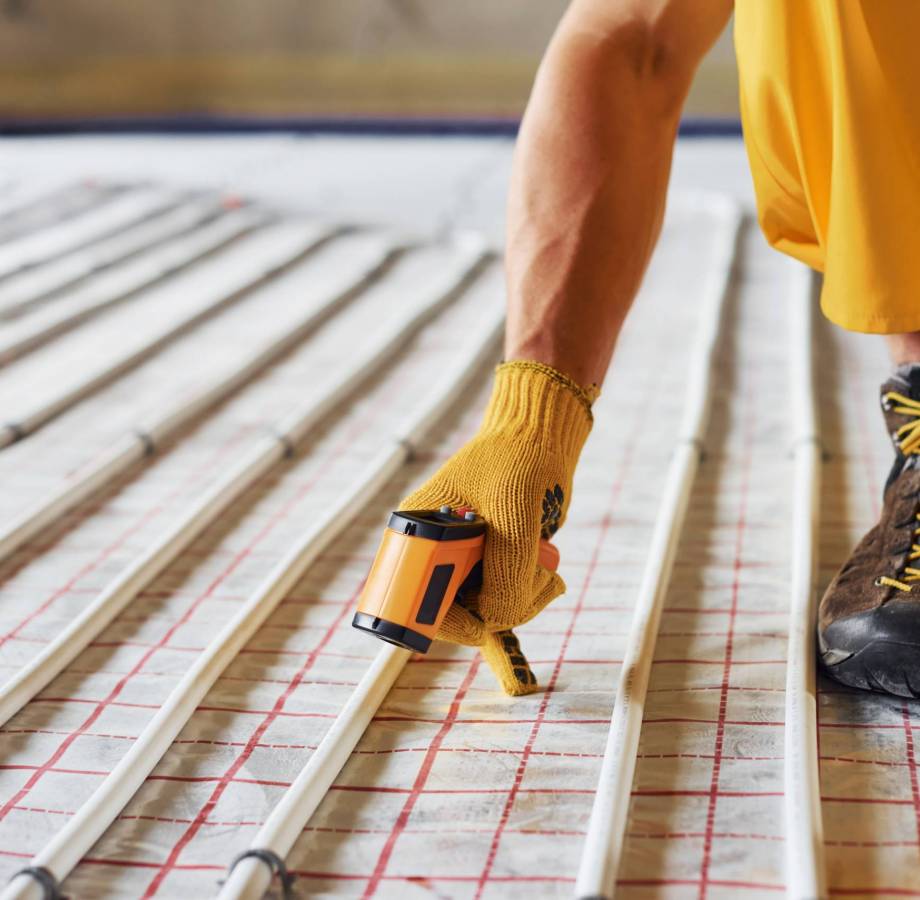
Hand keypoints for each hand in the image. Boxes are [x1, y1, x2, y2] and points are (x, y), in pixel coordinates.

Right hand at [401, 361, 595, 694]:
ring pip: (484, 611)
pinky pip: (503, 599)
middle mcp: (434, 550)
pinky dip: (529, 594)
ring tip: (548, 570)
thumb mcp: (514, 515)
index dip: (441, 620)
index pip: (412, 599)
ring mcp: (462, 558)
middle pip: (452, 613)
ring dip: (522, 600)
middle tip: (537, 584)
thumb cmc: (519, 461)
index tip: (483, 627)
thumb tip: (498, 619)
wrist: (541, 437)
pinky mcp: (489, 562)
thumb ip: (507, 571)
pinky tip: (548, 572)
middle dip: (497, 610)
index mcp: (416, 532)